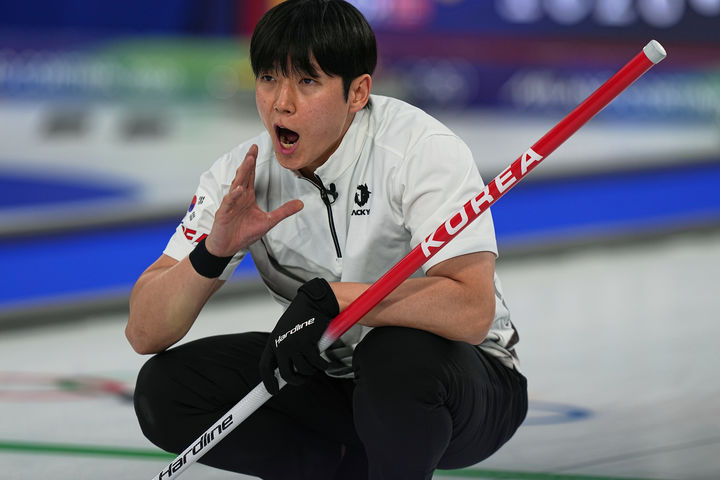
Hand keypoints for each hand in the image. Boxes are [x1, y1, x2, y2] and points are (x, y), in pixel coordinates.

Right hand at [205, 144, 302, 256]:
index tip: (256, 148)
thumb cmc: (243, 233)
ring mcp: (230, 204)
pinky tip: (239, 189)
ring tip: (248, 162)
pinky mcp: (224, 213)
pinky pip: (229, 202)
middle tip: (253, 148)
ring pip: (236, 185)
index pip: (251, 176)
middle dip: (248, 162)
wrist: (226, 247)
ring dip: (242, 173)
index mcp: (247, 196)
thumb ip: (283, 211)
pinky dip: (234, 196)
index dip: (253, 162)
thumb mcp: (268, 221)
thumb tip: (300, 204)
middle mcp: (238, 197)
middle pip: (243, 176)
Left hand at [259, 278, 338, 394]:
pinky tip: (327, 362)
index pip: (265, 367)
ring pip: (304, 370)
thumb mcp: (287, 331)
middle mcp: (281, 345)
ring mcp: (293, 345)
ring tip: (317, 364)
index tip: (272, 391)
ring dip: (312, 371)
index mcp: (273, 342)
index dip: (268, 382)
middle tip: (305, 379)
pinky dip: (323, 366)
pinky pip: (316, 364)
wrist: (314, 302)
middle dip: (297, 381)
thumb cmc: (303, 316)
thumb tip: (289, 370)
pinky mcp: (307, 344)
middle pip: (286, 375)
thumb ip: (286, 348)